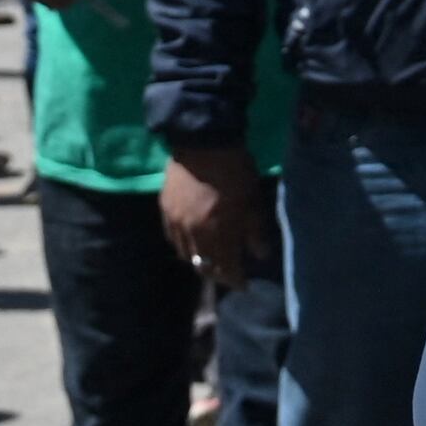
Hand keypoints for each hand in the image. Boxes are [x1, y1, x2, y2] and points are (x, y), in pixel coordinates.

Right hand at [157, 147, 273, 285]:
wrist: (204, 140)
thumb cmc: (235, 171)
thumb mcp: (253, 201)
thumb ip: (255, 232)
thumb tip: (259, 255)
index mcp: (218, 235)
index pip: (226, 270)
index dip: (235, 280)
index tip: (244, 285)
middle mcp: (194, 235)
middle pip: (202, 266)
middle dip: (216, 273)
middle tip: (227, 272)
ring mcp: (176, 223)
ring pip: (185, 255)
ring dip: (199, 261)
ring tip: (210, 259)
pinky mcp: (165, 210)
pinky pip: (173, 238)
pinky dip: (183, 245)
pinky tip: (191, 242)